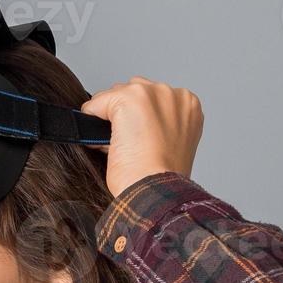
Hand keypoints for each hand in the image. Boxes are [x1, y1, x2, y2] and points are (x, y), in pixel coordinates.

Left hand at [80, 76, 202, 197]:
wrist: (155, 191)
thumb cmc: (161, 178)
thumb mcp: (170, 144)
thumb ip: (157, 125)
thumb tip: (127, 121)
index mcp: (189, 105)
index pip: (152, 99)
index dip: (140, 122)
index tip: (143, 142)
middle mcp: (173, 94)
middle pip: (132, 91)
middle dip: (125, 117)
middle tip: (131, 147)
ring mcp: (151, 94)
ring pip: (114, 95)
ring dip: (110, 119)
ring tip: (122, 147)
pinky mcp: (129, 99)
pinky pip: (97, 102)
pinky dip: (93, 121)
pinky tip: (106, 143)